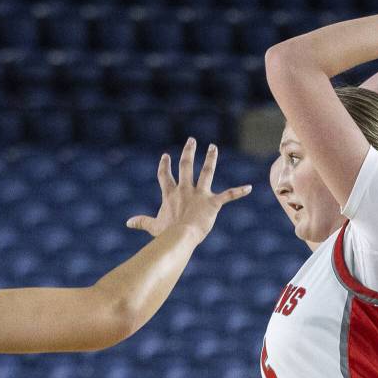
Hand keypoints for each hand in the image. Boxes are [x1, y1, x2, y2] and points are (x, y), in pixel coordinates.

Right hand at [126, 138, 251, 238]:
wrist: (180, 237)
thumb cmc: (167, 233)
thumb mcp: (153, 226)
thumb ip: (142, 222)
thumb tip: (128, 222)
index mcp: (171, 194)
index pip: (165, 176)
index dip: (165, 166)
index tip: (165, 156)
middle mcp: (185, 190)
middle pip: (186, 166)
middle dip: (189, 152)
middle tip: (191, 140)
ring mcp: (200, 194)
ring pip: (206, 172)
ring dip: (210, 158)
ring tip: (213, 147)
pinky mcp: (213, 203)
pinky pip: (228, 195)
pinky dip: (239, 192)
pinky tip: (250, 188)